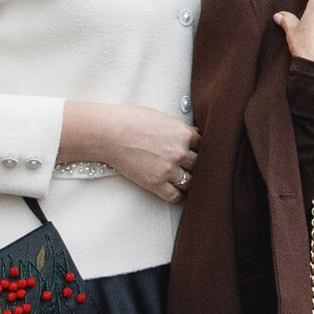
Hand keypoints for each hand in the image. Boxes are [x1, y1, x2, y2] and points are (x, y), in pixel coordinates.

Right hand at [57, 100, 197, 199]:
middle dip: (193, 164)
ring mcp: (168, 169)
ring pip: (190, 181)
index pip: (202, 144)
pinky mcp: (155, 183)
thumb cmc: (131, 120)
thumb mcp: (161, 117)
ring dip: (187, 180)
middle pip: (198, 163)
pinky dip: (176, 195)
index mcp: (183, 133)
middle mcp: (180, 152)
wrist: (110, 133)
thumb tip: (188, 134)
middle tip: (189, 166)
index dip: (198, 148)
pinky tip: (174, 191)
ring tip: (183, 180)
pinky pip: (174, 195)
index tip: (195, 152)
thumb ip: (177, 128)